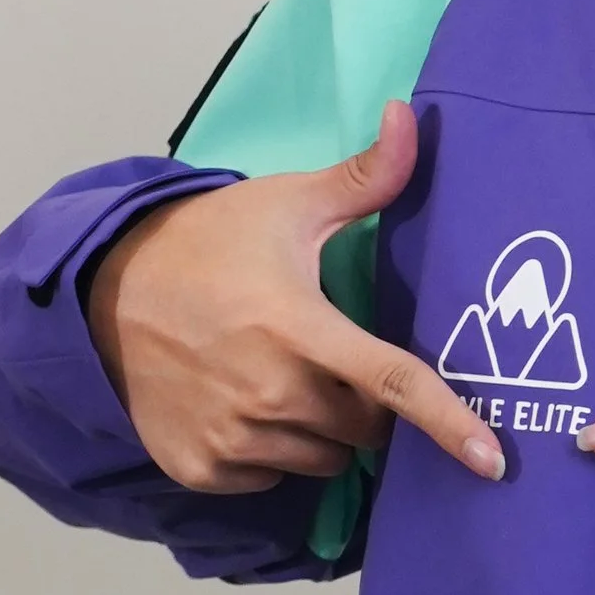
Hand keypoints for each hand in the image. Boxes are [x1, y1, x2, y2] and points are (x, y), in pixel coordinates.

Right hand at [86, 99, 502, 494]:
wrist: (102, 293)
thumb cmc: (207, 244)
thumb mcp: (286, 205)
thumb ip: (362, 178)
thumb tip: (409, 116)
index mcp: (298, 329)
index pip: (391, 384)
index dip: (448, 423)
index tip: (492, 460)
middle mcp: (269, 392)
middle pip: (364, 429)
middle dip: (367, 404)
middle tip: (332, 359)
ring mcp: (233, 437)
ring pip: (322, 458)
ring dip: (321, 430)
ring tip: (280, 375)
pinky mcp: (203, 468)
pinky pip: (270, 477)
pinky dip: (271, 452)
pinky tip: (242, 402)